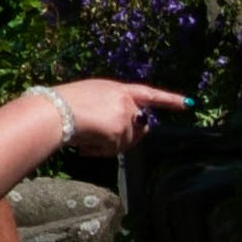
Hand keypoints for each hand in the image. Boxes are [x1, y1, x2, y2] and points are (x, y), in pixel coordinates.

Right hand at [48, 79, 189, 159]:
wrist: (54, 111)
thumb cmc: (61, 104)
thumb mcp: (90, 96)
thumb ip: (110, 106)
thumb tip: (120, 128)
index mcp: (118, 89)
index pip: (150, 94)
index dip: (169, 99)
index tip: (188, 103)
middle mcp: (126, 101)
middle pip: (140, 126)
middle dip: (129, 137)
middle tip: (103, 141)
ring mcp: (124, 116)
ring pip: (128, 142)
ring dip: (109, 147)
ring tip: (86, 142)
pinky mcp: (119, 131)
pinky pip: (114, 151)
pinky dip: (100, 153)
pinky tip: (84, 147)